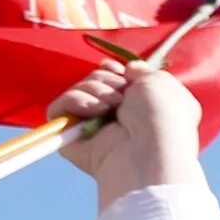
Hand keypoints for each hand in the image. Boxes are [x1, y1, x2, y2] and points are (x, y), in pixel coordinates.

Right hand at [50, 65, 203, 209]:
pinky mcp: (70, 138)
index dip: (114, 71)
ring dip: (95, 90)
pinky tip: (94, 111)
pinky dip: (74, 101)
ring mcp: (92, 128)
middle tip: (122, 97)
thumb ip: (142, 71)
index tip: (122, 72)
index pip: (115, 79)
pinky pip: (58, 108)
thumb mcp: (159, 82)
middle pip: (95, 80)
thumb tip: (128, 69)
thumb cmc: (161, 116)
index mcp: (141, 105)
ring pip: (77, 90)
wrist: (148, 150)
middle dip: (107, 80)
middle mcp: (117, 117)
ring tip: (112, 107)